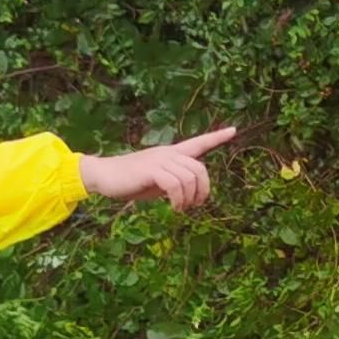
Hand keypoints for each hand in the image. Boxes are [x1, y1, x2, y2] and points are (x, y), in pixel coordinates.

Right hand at [80, 126, 238, 211]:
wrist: (105, 175)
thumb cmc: (131, 181)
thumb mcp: (157, 182)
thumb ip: (174, 182)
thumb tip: (189, 192)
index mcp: (171, 154)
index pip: (198, 142)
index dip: (216, 137)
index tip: (234, 130)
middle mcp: (168, 153)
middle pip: (200, 169)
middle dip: (203, 190)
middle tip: (194, 205)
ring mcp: (160, 160)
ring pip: (190, 178)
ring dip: (189, 198)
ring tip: (181, 208)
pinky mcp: (152, 170)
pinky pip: (176, 184)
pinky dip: (179, 199)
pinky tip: (174, 208)